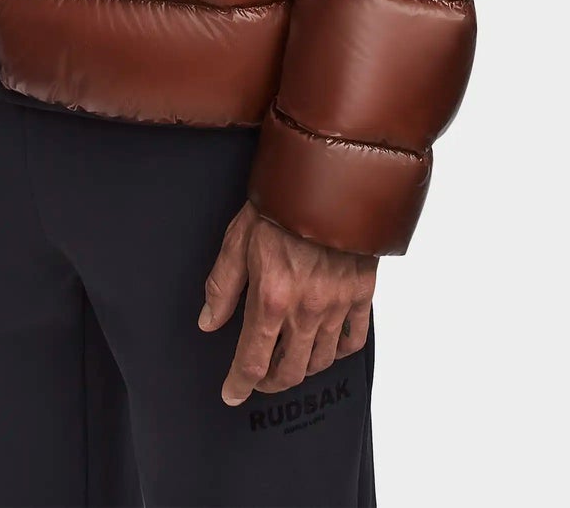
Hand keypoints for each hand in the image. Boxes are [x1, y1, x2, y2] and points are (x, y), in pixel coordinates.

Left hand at [199, 198, 376, 404]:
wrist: (328, 177)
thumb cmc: (280, 202)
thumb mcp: (238, 239)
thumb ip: (223, 286)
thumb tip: (208, 322)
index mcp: (272, 297)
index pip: (252, 360)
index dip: (239, 384)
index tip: (232, 393)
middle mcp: (306, 309)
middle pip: (289, 371)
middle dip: (270, 382)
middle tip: (259, 378)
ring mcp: (337, 304)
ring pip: (320, 361)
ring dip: (301, 369)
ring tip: (288, 361)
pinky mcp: (361, 294)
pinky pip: (353, 341)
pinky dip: (338, 352)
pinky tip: (325, 346)